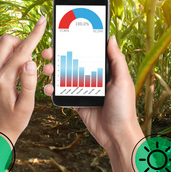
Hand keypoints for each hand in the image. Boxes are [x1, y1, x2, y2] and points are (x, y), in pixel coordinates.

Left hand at [0, 16, 45, 142]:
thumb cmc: (12, 123)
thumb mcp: (26, 107)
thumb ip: (29, 83)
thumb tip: (31, 62)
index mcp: (4, 80)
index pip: (22, 51)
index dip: (34, 34)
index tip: (42, 20)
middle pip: (7, 40)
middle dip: (23, 43)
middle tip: (30, 61)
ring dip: (11, 46)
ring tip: (20, 62)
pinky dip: (1, 50)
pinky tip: (10, 63)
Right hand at [42, 35, 142, 152]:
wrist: (116, 134)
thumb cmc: (124, 107)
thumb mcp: (123, 80)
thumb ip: (117, 59)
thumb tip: (111, 38)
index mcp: (105, 70)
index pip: (88, 52)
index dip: (76, 44)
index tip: (64, 36)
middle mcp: (93, 77)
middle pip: (73, 62)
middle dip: (59, 56)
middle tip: (48, 52)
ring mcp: (83, 89)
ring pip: (64, 76)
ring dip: (53, 71)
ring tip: (46, 70)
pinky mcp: (76, 102)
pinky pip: (62, 93)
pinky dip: (53, 89)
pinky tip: (48, 88)